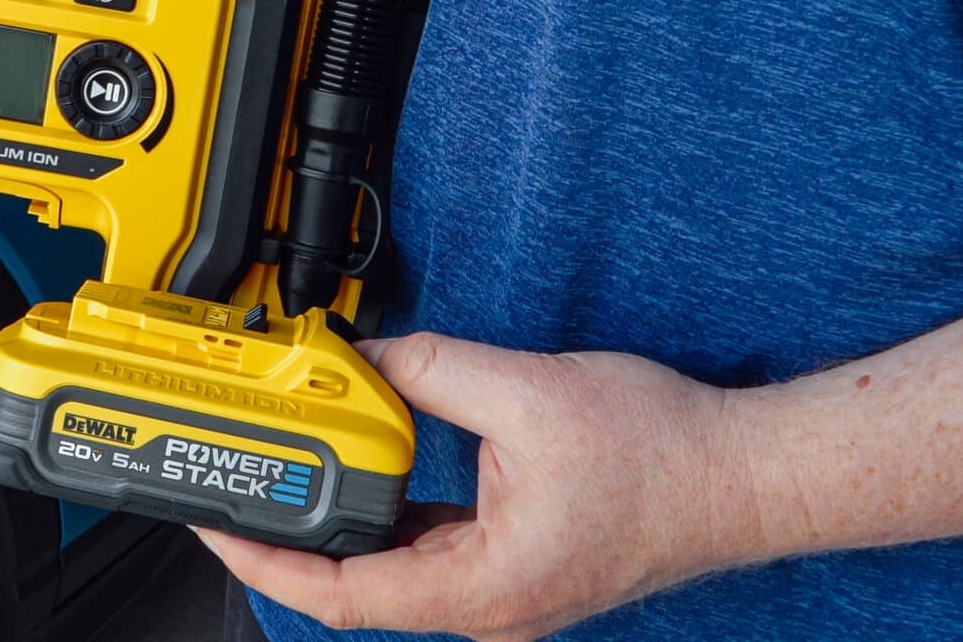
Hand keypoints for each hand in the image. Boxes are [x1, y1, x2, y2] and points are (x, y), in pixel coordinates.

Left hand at [196, 333, 762, 640]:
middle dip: (291, 534)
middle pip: (357, 585)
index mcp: (481, 588)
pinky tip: (369, 470)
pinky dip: (393, 513)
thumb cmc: (665, 456)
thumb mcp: (529, 391)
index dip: (265, 559)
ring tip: (290, 473)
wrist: (745, 475)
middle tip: (237, 484)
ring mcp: (502, 591)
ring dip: (343, 521)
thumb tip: (367, 356)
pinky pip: (432, 547)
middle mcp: (487, 606)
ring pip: (393, 567)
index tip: (216, 524)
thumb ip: (433, 371)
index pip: (340, 595)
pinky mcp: (516, 564)